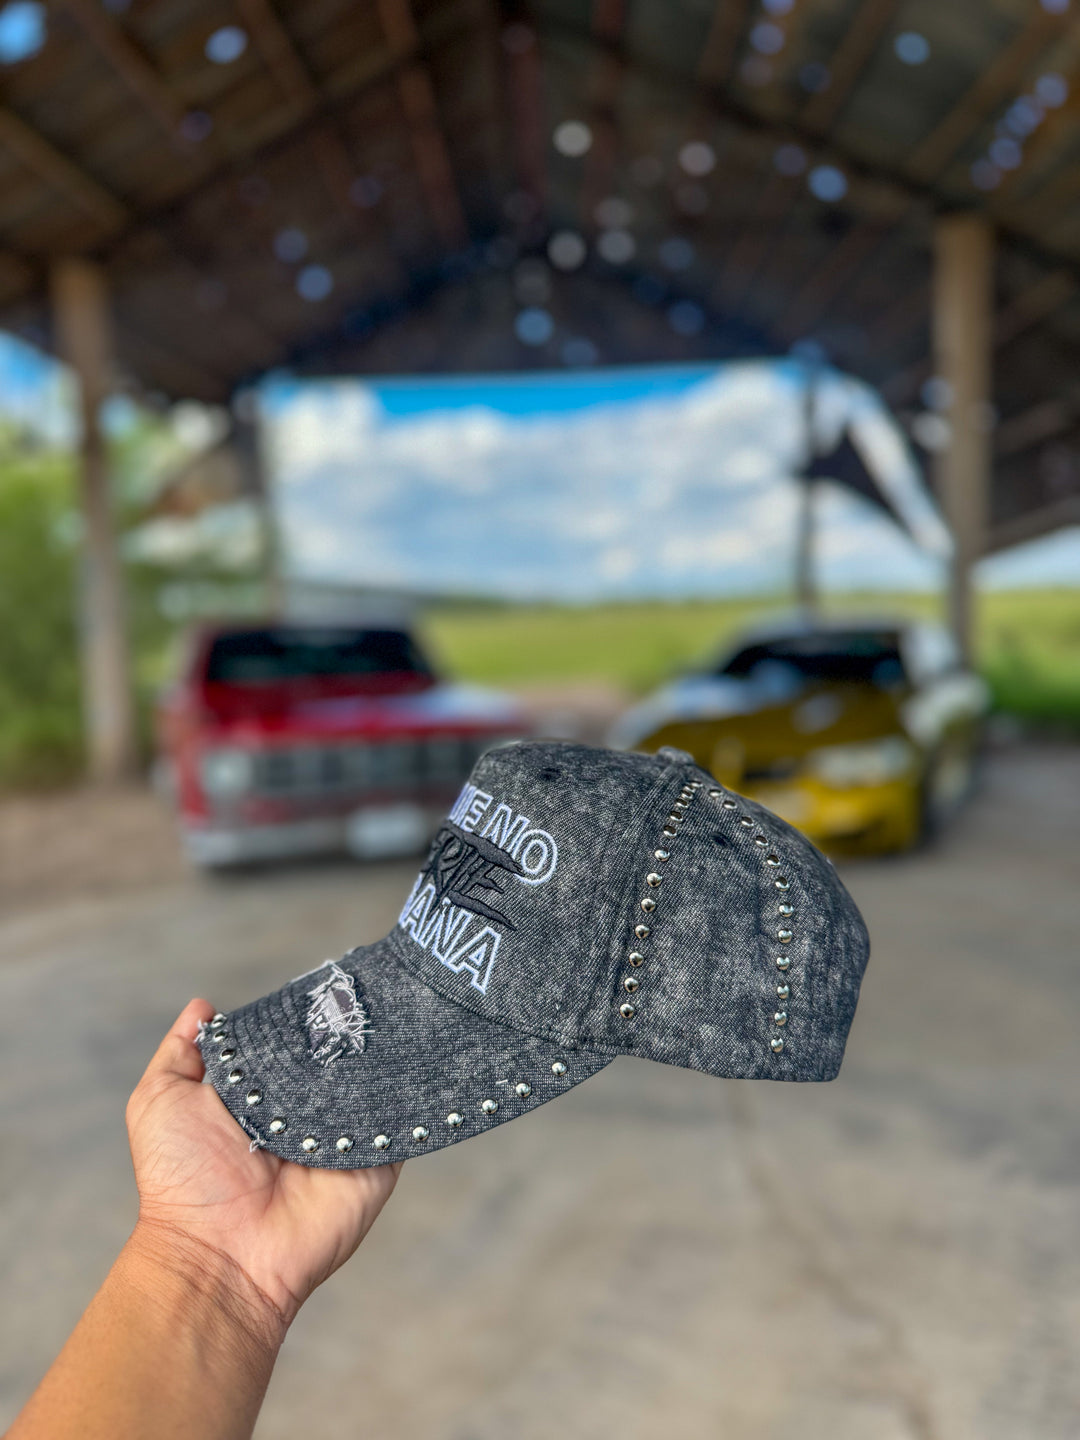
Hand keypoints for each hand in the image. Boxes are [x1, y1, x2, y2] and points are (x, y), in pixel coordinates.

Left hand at [125, 999, 400, 1336]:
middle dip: (349, 1029)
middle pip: (339, 1058)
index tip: (325, 982)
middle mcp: (307, 1113)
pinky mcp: (375, 1162)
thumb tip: (203, 1007)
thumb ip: (181, 1053)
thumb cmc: (182, 1181)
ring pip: (376, 1082)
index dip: (305, 1015)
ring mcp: (344, 1137)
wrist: (218, 1257)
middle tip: (363, 993)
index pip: (293, 1043)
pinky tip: (413, 1058)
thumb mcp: (160, 1102)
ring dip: (382, 1056)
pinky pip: (402, 1120)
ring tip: (393, 1015)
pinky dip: (409, 1093)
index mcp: (263, 1096)